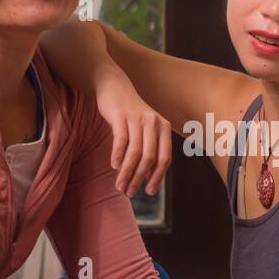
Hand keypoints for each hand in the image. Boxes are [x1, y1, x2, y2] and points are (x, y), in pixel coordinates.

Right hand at [97, 74, 171, 196]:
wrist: (114, 86)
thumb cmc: (130, 114)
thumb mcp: (145, 129)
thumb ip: (150, 149)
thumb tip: (147, 177)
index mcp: (164, 128)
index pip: (165, 158)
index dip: (158, 177)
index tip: (149, 192)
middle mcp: (154, 123)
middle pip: (150, 158)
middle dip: (139, 178)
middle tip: (130, 192)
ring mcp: (137, 118)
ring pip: (135, 152)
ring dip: (127, 172)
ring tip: (120, 185)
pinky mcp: (121, 116)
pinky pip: (121, 140)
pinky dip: (117, 155)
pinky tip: (113, 166)